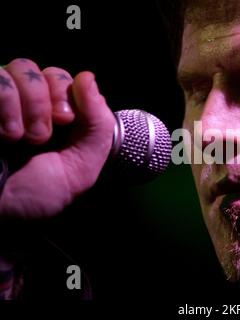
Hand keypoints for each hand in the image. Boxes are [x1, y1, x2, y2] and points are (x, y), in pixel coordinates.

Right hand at [0, 59, 115, 219]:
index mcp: (53, 118)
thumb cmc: (38, 196)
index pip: (62, 78)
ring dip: (26, 105)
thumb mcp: (81, 166)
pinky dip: (3, 104)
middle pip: (39, 69)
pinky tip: (2, 134)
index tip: (67, 120)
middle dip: (46, 99)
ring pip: (14, 68)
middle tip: (43, 134)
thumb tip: (87, 77)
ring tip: (20, 139)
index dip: (67, 91)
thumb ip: (97, 124)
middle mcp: (24, 106)